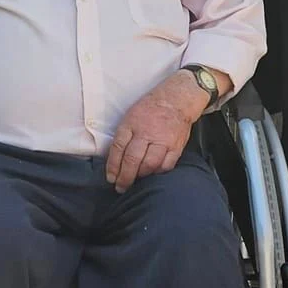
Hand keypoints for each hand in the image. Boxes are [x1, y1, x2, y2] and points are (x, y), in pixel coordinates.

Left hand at [104, 72, 203, 192]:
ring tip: (136, 182)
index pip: (118, 148)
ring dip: (140, 177)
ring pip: (149, 165)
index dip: (112, 166)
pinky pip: (166, 166)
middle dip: (125, 177)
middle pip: (132, 160)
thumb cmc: (150, 109)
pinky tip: (152, 175)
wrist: (176, 100)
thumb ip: (123, 136)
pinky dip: (157, 173)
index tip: (110, 178)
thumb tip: (115, 159)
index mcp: (131, 124)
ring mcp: (162, 140)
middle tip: (121, 187)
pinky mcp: (176, 147)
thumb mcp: (130, 116)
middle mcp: (146, 133)